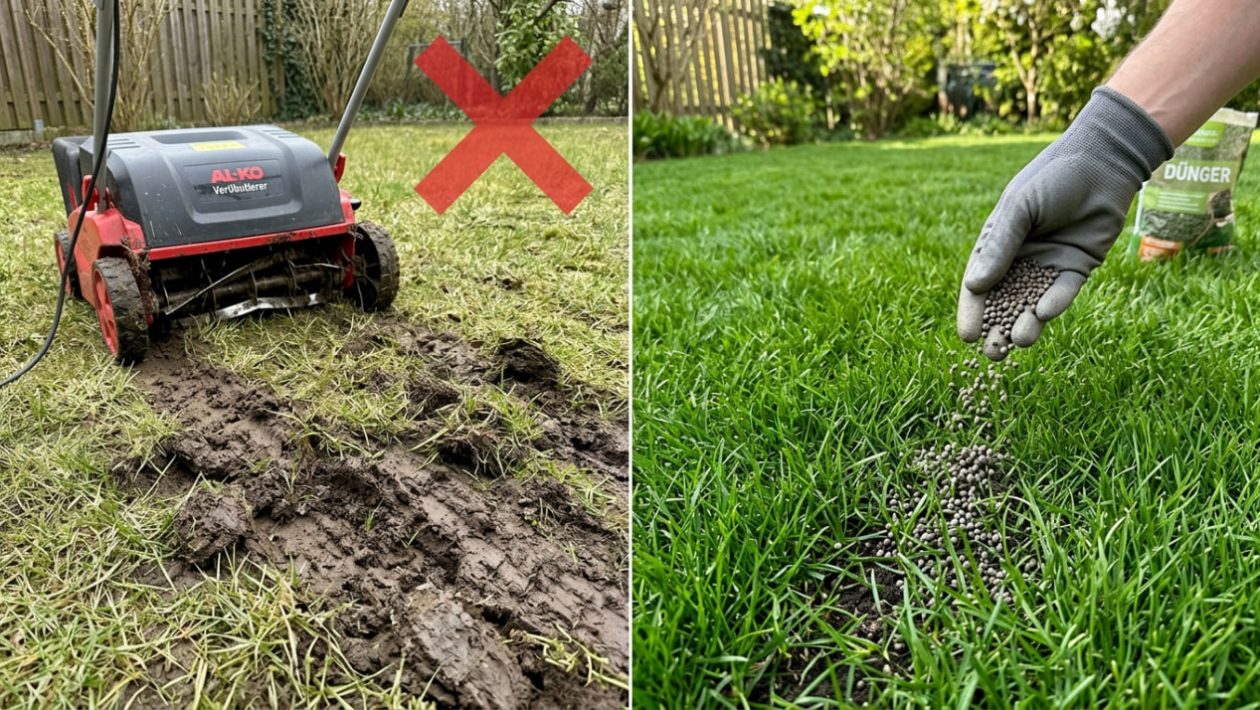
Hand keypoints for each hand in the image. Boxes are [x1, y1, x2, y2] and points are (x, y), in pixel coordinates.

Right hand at [957, 87, 1172, 359]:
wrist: (1103, 162)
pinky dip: (1055, 303)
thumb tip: (975, 286)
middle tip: (992, 352)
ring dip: (1026, 323)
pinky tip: (1045, 312)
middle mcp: (1020, 258)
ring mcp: (1049, 264)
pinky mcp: (1078, 266)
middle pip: (1005, 300)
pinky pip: (1064, 291)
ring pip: (1033, 302)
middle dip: (997, 327)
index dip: (972, 310)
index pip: (979, 283)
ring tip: (1020, 341)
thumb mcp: (1020, 209)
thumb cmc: (1052, 179)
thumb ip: (1001, 247)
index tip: (968, 335)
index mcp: (998, 243)